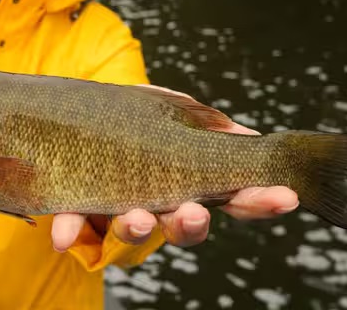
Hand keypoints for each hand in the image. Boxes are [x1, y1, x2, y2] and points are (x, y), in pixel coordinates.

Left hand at [50, 85, 298, 251]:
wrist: (66, 121)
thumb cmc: (127, 119)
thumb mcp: (164, 110)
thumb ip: (200, 123)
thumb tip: (246, 134)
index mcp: (186, 182)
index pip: (229, 197)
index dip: (256, 201)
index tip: (284, 196)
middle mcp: (156, 205)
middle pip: (184, 225)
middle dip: (190, 221)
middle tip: (192, 212)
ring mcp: (117, 211)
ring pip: (134, 231)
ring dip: (137, 226)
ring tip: (136, 217)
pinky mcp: (79, 213)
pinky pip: (75, 228)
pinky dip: (70, 230)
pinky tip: (62, 236)